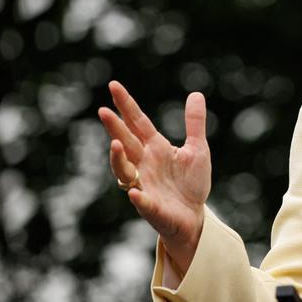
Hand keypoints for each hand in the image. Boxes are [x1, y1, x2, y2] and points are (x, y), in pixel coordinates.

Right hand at [97, 80, 210, 274]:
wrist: (193, 216)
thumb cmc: (191, 183)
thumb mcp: (198, 149)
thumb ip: (194, 123)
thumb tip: (196, 93)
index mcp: (155, 148)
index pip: (138, 122)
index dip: (126, 105)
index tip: (113, 85)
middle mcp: (144, 164)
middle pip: (127, 142)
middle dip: (115, 128)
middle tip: (103, 111)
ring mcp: (144, 185)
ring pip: (125, 171)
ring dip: (119, 159)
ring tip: (116, 145)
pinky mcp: (151, 207)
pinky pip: (142, 202)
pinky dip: (138, 197)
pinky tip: (134, 192)